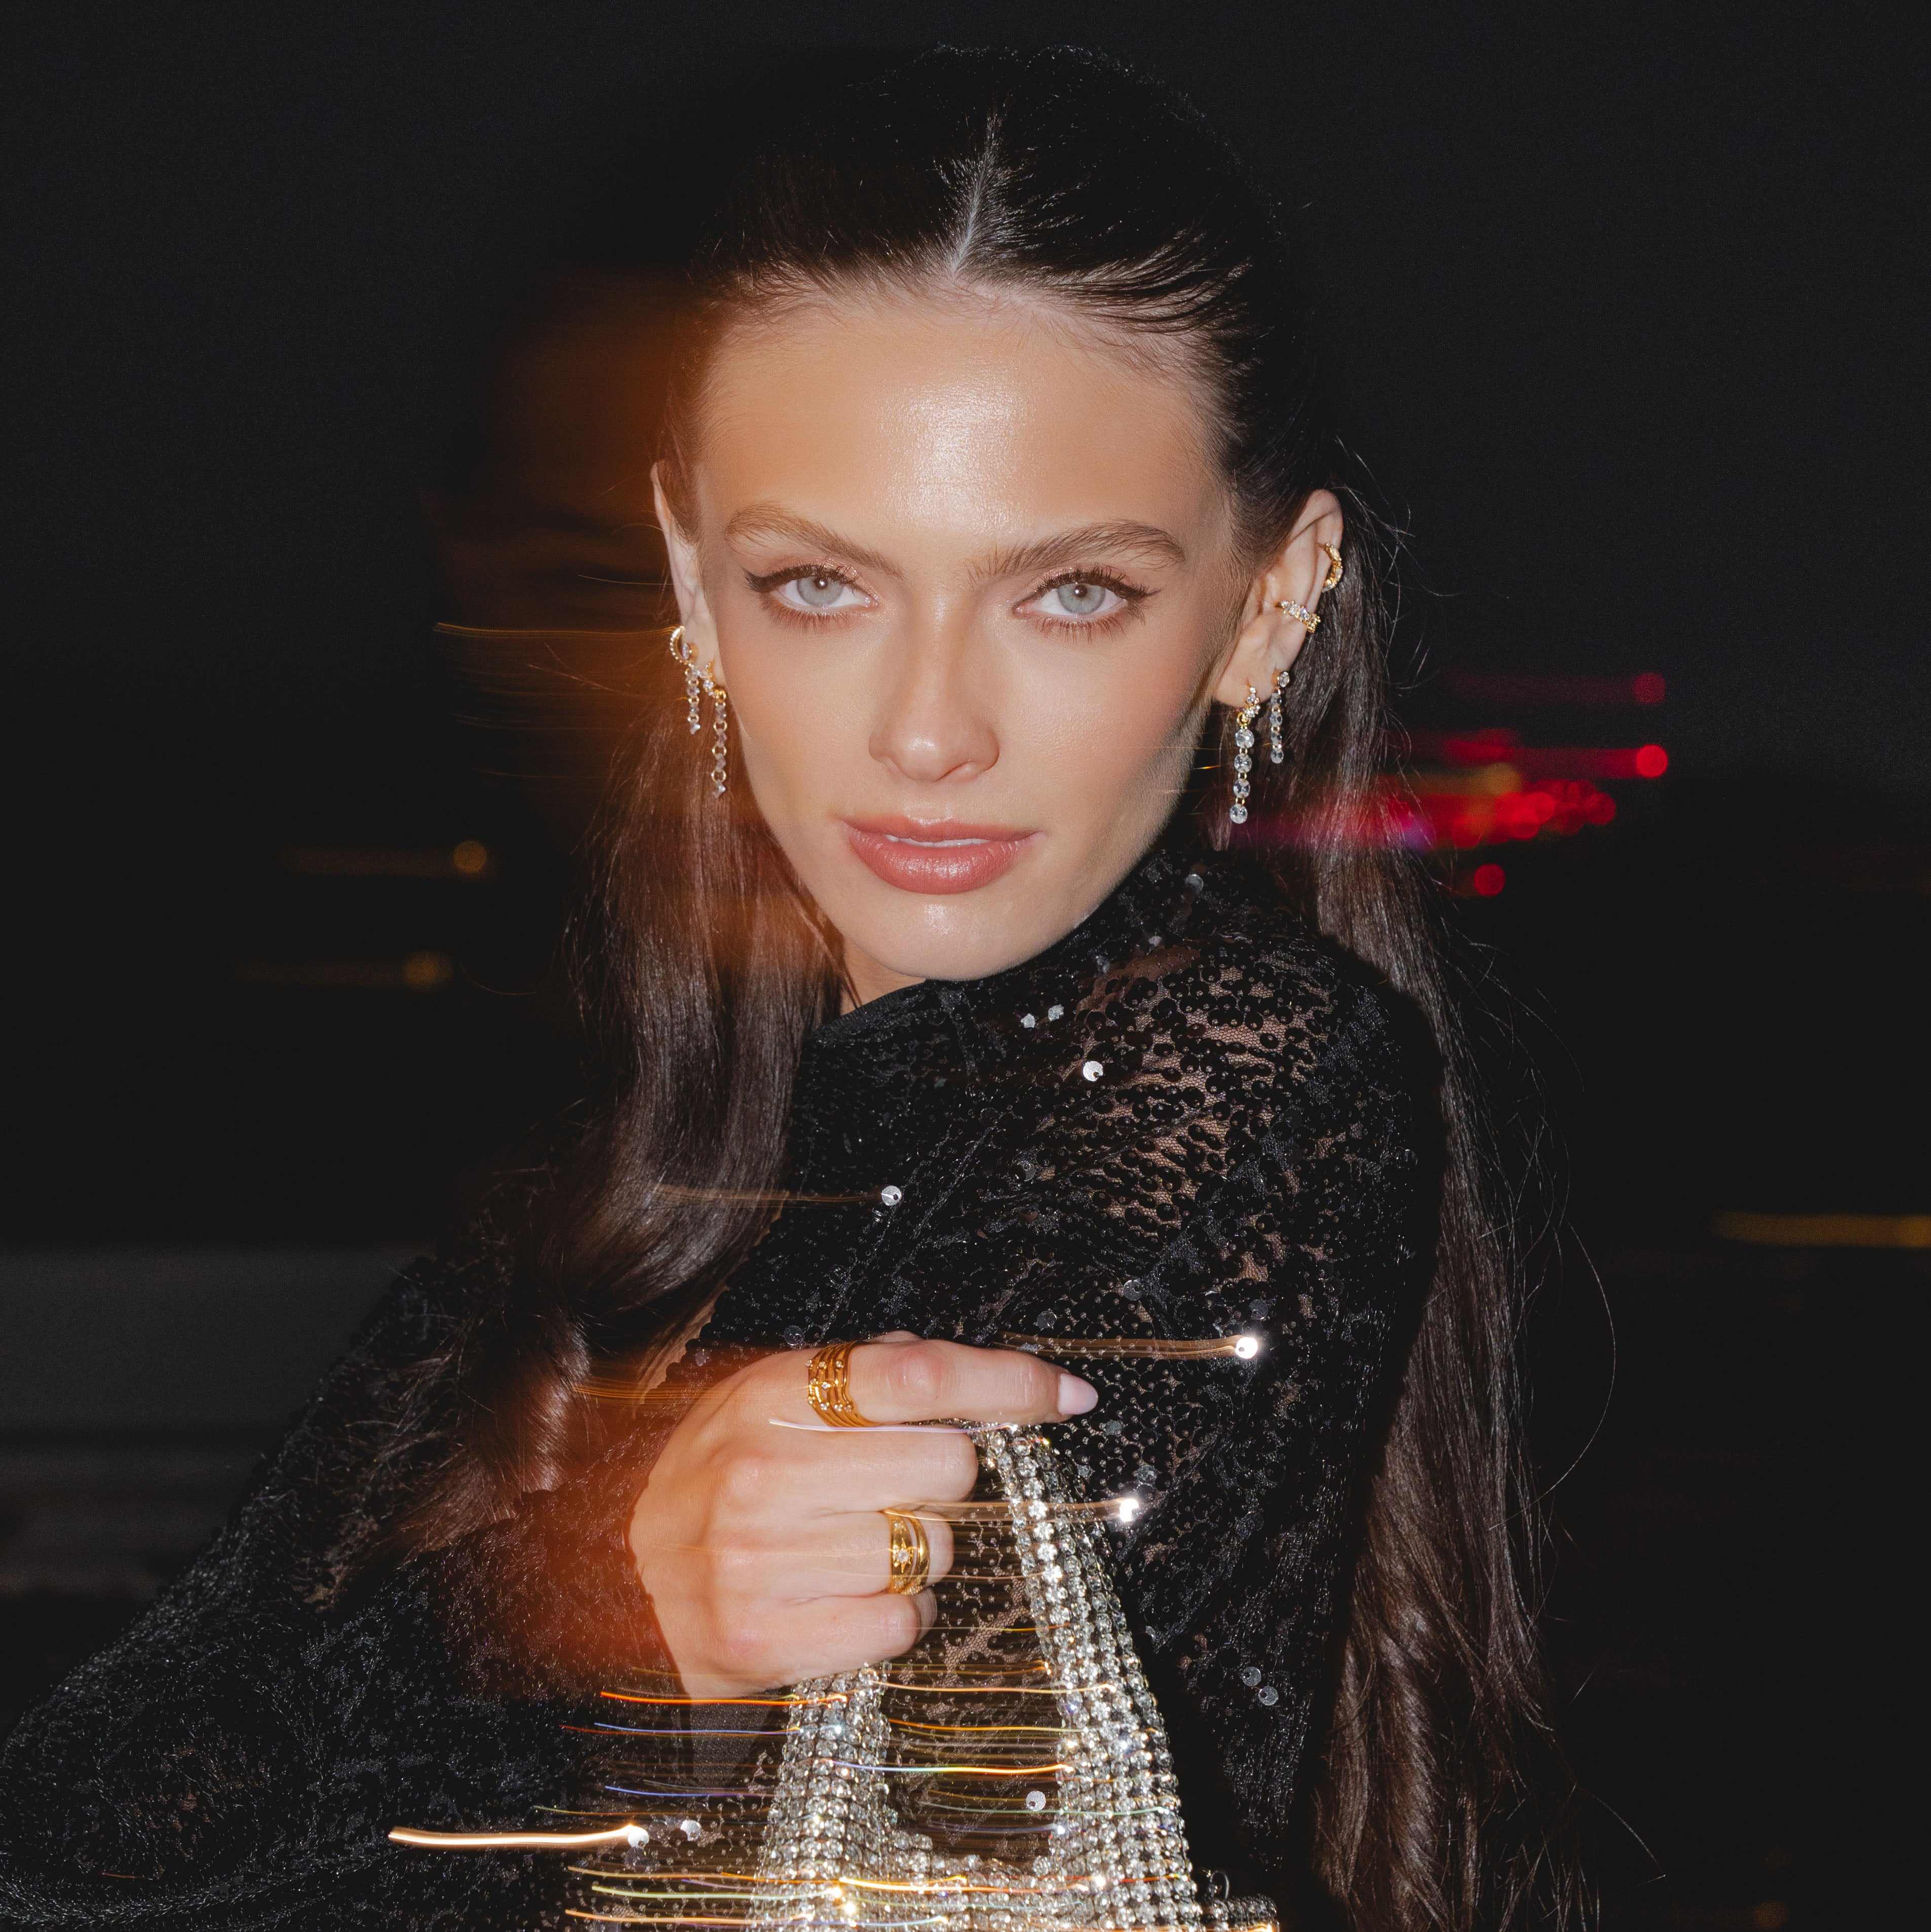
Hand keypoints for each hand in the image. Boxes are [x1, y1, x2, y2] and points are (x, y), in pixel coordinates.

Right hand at [628, 1334, 1096, 1696]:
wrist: (607, 1580)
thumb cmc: (714, 1477)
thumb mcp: (770, 1400)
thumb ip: (867, 1375)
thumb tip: (987, 1380)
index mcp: (771, 1395)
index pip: (918, 1374)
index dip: (1008, 1381)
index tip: (1069, 1396)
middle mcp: (764, 1472)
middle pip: (946, 1467)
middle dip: (942, 1480)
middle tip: (894, 1488)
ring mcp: (759, 1561)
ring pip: (932, 1550)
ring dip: (919, 1551)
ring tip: (855, 1545)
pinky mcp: (764, 1642)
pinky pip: (900, 1622)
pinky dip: (894, 1614)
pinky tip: (846, 1597)